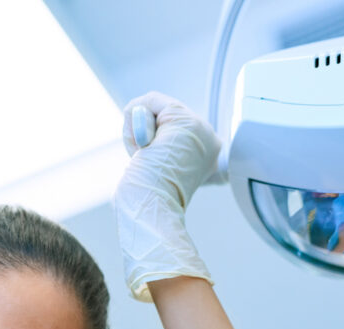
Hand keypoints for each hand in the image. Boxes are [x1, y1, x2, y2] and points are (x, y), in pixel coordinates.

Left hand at [114, 92, 221, 301]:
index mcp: (208, 158)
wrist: (152, 213)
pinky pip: (149, 101)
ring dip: (137, 130)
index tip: (152, 163)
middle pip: (162, 115)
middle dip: (143, 135)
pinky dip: (134, 119)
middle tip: (145, 162)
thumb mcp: (156, 174)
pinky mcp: (184, 121)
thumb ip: (160, 155)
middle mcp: (209, 141)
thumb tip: (147, 140)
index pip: (175, 131)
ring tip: (145, 157)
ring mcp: (200, 129)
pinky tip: (143, 146)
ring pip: (154, 106)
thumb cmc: (148, 205)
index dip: (155, 139)